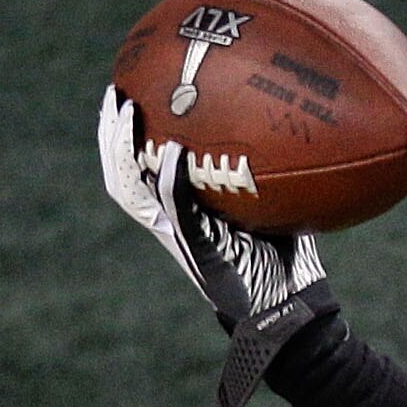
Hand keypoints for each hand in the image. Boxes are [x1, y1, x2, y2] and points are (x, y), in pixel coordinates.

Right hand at [97, 85, 337, 406]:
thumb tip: (290, 131)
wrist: (295, 313)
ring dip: (126, 150)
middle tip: (115, 93)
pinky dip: (172, 181)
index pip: (139, 170)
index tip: (126, 93)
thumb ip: (265, 178)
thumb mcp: (271, 211)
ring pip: (133, 190)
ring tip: (130, 110)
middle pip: (122, 174)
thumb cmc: (288, 263)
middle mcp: (173, 226)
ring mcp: (181, 239)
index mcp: (183, 216)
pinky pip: (177, 212)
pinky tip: (175, 153)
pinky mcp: (199, 252)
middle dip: (112, 134)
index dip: (124, 137)